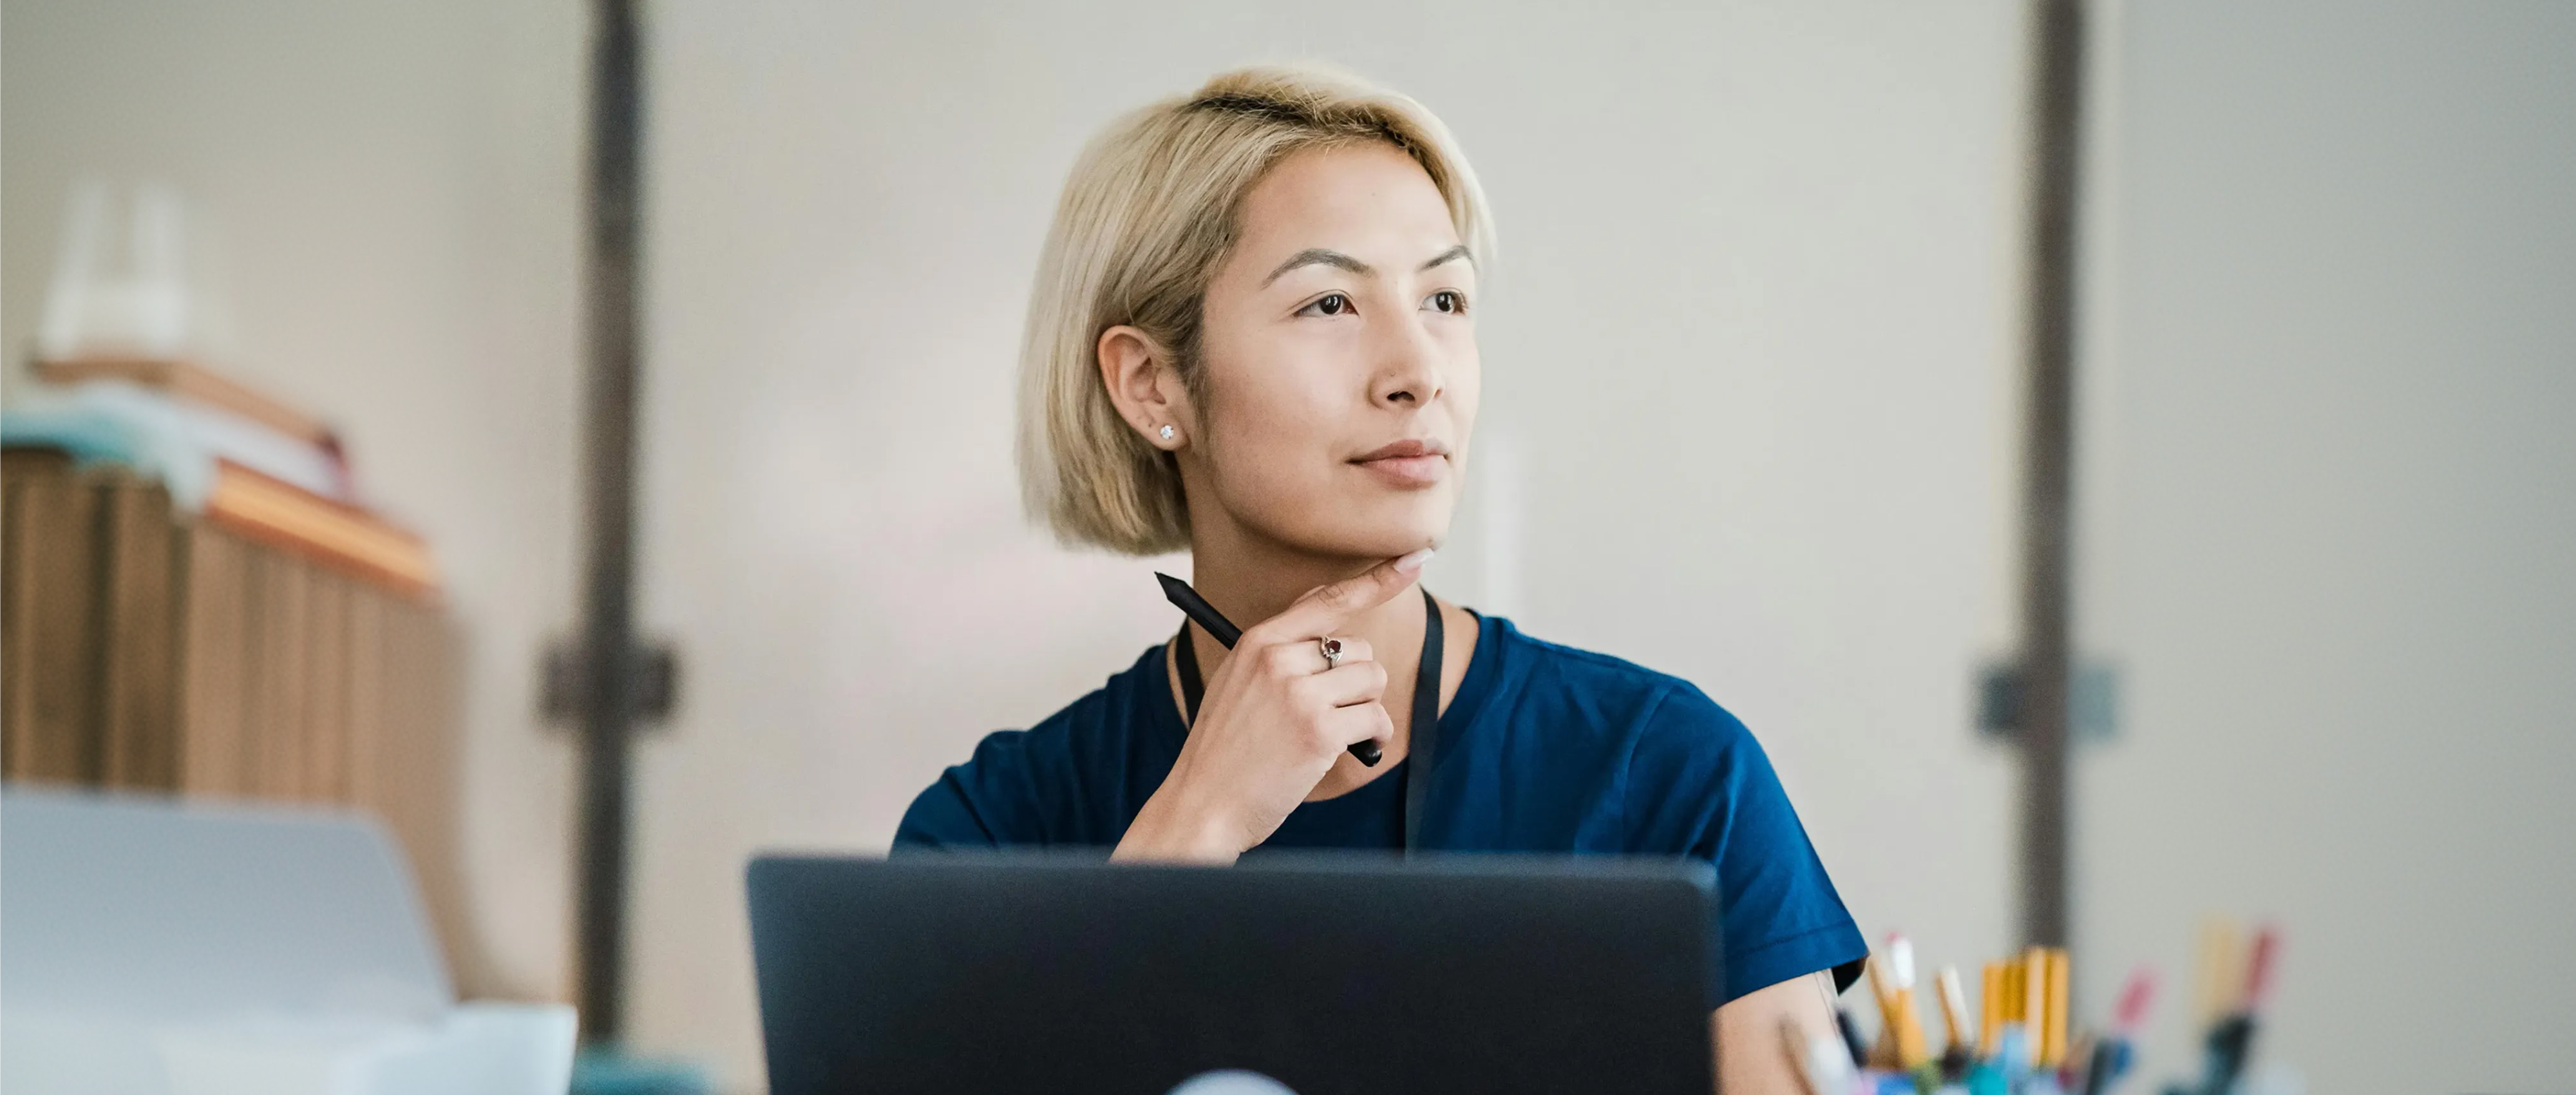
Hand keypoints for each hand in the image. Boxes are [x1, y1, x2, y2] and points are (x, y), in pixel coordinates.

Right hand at [1113, 549, 1431, 861]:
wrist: (1202, 805)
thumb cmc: (1224, 751)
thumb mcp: (1237, 683)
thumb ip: (1278, 651)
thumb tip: (1327, 625)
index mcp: (1257, 643)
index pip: (1327, 599)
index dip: (1376, 579)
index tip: (1414, 559)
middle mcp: (1278, 660)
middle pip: (1359, 648)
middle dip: (1357, 682)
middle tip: (1329, 712)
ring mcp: (1299, 694)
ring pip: (1372, 679)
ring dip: (1366, 708)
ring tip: (1336, 732)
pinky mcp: (1319, 731)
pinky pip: (1375, 718)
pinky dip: (1374, 736)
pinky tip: (1354, 748)